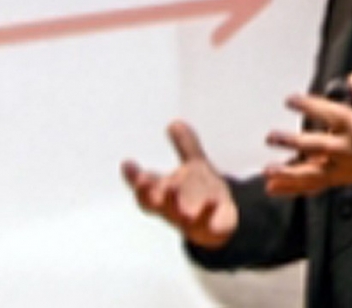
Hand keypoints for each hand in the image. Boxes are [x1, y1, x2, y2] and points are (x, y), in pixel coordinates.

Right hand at [121, 120, 237, 248]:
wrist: (224, 222)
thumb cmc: (202, 194)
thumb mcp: (195, 166)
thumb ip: (186, 146)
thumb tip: (175, 122)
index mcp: (164, 192)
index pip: (143, 185)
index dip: (133, 177)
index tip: (127, 164)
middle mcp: (170, 207)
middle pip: (151, 202)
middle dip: (145, 192)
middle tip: (142, 179)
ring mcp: (187, 219)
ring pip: (174, 213)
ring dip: (171, 201)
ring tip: (172, 187)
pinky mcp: (206, 227)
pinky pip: (205, 222)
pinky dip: (207, 211)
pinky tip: (213, 200)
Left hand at [263, 71, 351, 195]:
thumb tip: (350, 78)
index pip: (329, 114)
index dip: (308, 106)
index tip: (290, 100)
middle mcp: (345, 148)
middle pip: (316, 146)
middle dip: (292, 142)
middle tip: (271, 137)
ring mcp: (340, 167)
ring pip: (312, 173)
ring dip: (288, 173)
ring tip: (268, 170)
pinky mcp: (337, 179)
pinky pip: (312, 187)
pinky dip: (292, 189)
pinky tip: (273, 187)